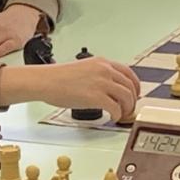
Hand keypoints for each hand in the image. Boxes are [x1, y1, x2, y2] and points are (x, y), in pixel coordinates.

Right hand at [0, 58, 140, 120]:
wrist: (44, 81)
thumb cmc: (57, 78)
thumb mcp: (83, 68)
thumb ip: (98, 74)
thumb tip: (109, 88)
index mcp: (102, 62)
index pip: (128, 73)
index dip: (135, 86)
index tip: (134, 94)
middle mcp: (104, 70)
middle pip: (130, 87)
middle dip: (132, 100)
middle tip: (128, 109)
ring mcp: (101, 83)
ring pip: (127, 97)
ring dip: (127, 109)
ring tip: (121, 115)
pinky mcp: (96, 97)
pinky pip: (115, 108)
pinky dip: (117, 115)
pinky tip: (112, 117)